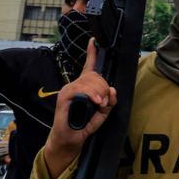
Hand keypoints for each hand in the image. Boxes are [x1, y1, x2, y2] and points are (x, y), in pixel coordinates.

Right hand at [43, 42, 116, 176]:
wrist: (71, 138)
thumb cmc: (84, 124)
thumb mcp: (103, 113)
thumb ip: (110, 101)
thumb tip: (113, 90)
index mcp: (84, 86)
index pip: (89, 66)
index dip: (91, 53)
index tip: (94, 40)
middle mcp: (76, 85)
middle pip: (96, 76)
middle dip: (104, 88)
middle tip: (103, 102)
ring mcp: (69, 89)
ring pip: (91, 81)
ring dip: (100, 93)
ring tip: (98, 105)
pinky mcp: (64, 97)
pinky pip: (81, 89)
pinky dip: (91, 95)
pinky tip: (95, 101)